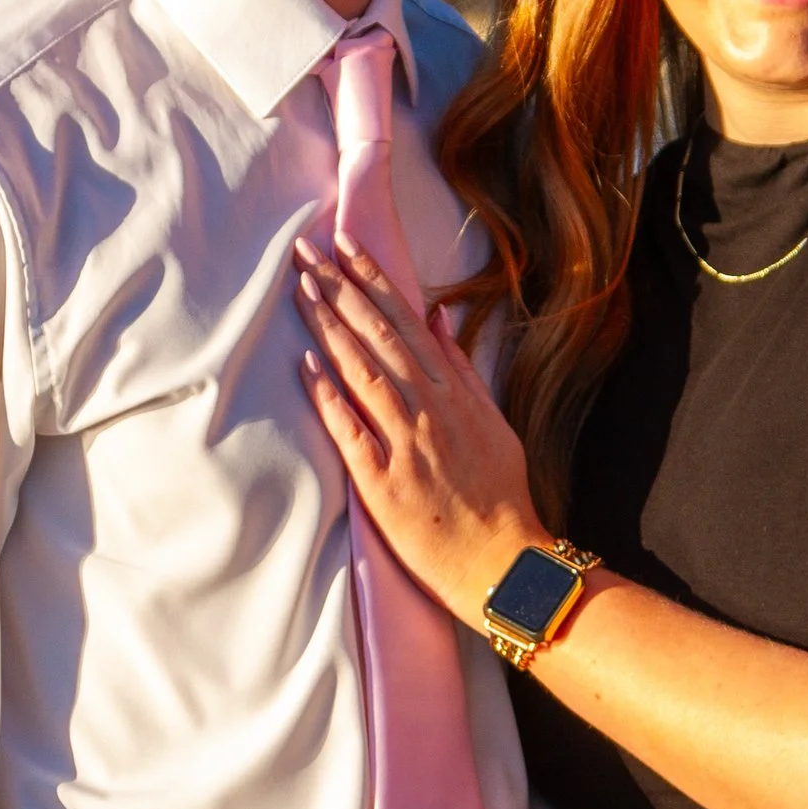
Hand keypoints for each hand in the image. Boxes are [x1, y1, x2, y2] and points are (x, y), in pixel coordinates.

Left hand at [296, 244, 544, 627]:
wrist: (506, 563)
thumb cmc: (501, 496)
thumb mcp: (493, 422)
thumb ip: (463, 369)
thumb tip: (440, 317)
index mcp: (456, 394)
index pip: (408, 322)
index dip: (374, 279)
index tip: (346, 244)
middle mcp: (431, 410)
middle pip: (379, 336)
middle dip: (340, 289)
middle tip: (305, 251)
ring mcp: (407, 444)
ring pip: (363, 373)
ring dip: (330, 327)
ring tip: (301, 288)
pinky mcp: (385, 484)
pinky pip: (352, 432)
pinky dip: (330, 396)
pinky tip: (307, 364)